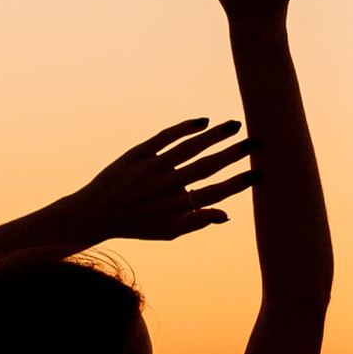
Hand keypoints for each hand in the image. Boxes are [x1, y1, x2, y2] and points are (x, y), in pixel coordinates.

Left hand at [72, 118, 254, 244]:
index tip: (258, 173)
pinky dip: (185, 127)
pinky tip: (204, 121)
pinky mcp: (138, 154)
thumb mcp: (166, 232)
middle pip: (207, 167)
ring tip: (235, 125)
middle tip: (257, 142)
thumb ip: (196, 223)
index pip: (215, 193)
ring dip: (216, 135)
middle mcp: (166, 187)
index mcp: (176, 209)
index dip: (238, 183)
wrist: (94, 213)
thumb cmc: (135, 225)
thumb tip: (227, 214)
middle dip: (235, 154)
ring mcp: (152, 168)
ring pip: (190, 147)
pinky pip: (166, 137)